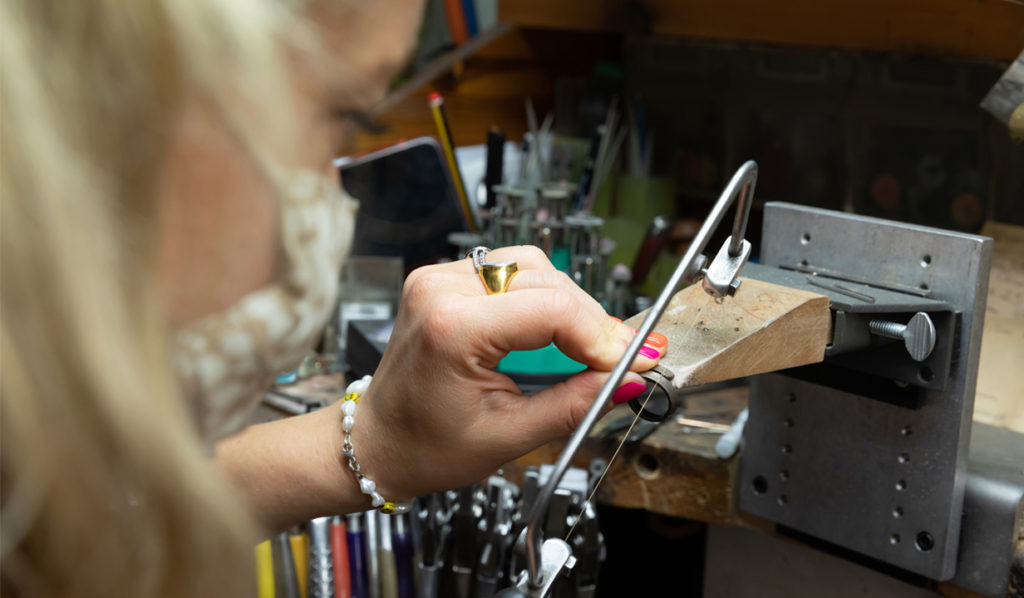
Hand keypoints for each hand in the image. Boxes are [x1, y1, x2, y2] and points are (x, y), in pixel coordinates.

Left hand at [350, 246, 663, 499]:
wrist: (378, 442)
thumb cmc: (425, 446)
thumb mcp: (508, 437)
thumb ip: (574, 404)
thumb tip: (627, 380)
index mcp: (450, 327)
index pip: (551, 309)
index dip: (603, 335)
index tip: (637, 358)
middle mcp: (441, 289)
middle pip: (547, 281)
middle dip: (592, 322)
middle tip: (624, 358)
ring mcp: (440, 279)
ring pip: (533, 267)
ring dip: (568, 305)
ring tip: (587, 348)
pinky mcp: (446, 281)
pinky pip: (511, 272)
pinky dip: (542, 298)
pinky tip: (553, 332)